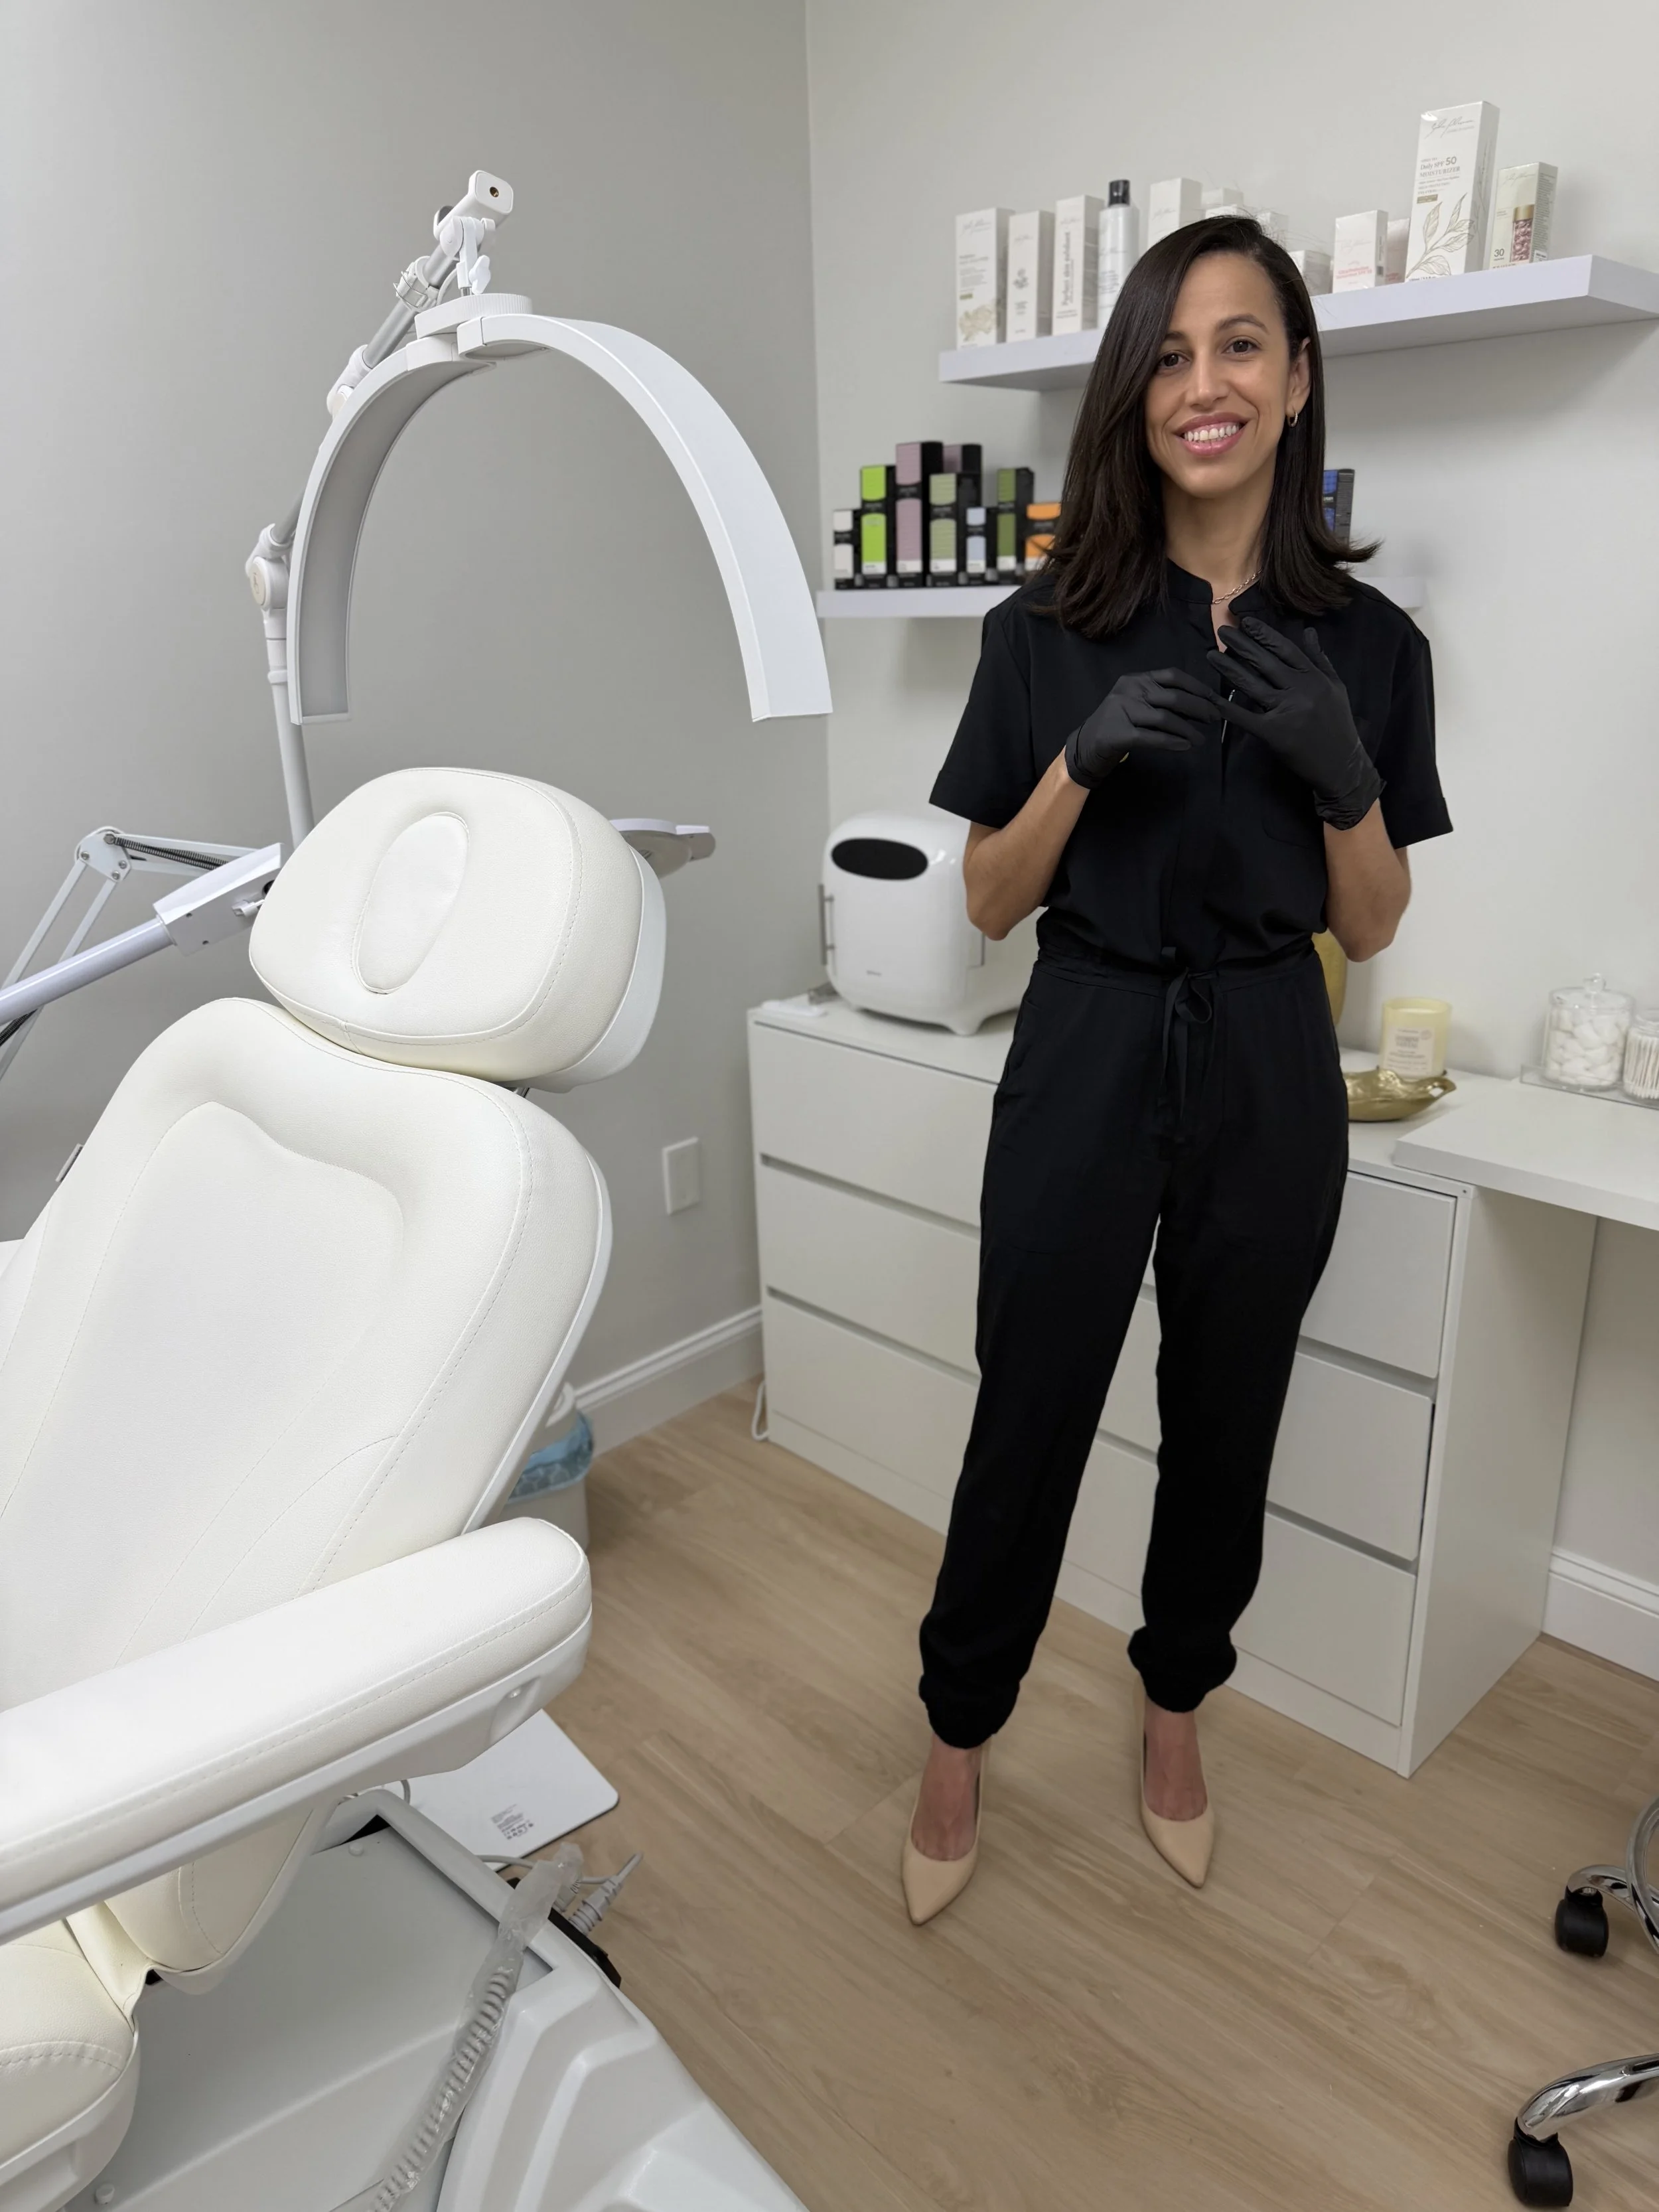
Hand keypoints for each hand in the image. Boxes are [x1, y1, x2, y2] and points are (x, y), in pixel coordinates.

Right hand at [1063, 667, 1222, 790]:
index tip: (1213, 699)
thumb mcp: (1137, 702)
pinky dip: (1172, 742)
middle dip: (1199, 708)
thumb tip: (1199, 705)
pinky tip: (1184, 746)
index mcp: (1137, 679)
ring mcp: (1123, 711)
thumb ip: (1160, 699)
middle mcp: (1130, 690)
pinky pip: (1153, 737)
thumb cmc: (1118, 722)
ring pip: (1165, 718)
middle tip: (1213, 719)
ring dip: (1188, 729)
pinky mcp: (1120, 733)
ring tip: (1200, 739)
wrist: (1086, 744)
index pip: (1173, 676)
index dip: (1197, 687)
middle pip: (1173, 696)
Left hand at [1207, 617, 1381, 829]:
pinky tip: (1210, 697)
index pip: (1286, 650)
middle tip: (1222, 631)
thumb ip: (1320, 658)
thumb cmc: (1338, 725)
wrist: (1341, 765)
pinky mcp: (1274, 734)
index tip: (1246, 622)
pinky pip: (1245, 717)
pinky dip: (1227, 707)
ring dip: (1229, 669)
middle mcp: (1301, 691)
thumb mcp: (1335, 687)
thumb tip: (1309, 630)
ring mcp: (1287, 712)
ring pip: (1253, 685)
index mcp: (1315, 678)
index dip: (1265, 635)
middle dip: (1242, 645)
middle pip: (1266, 663)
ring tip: (1210, 655)